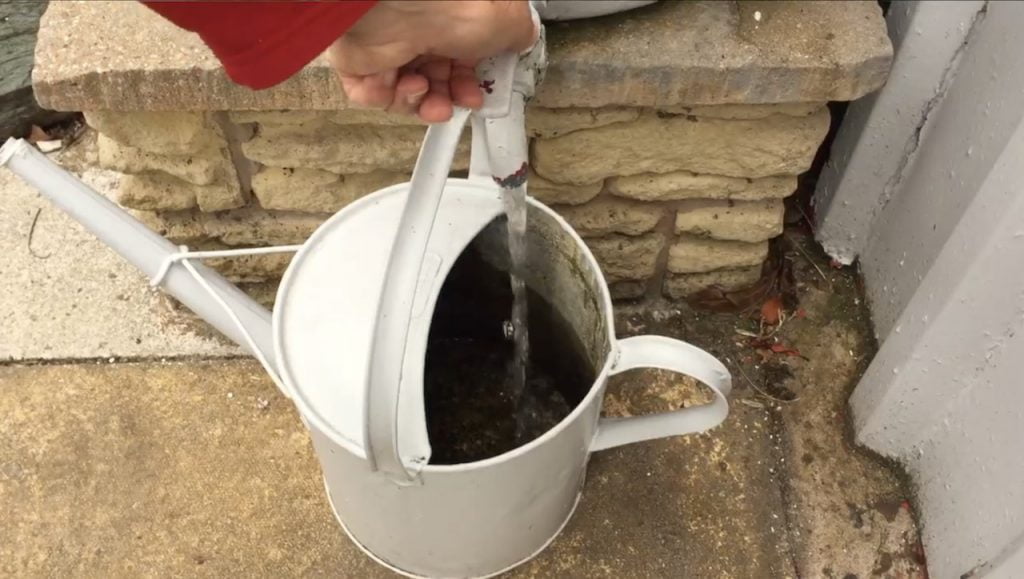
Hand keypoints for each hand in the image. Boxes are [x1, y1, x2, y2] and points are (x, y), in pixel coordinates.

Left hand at [327, 1, 536, 122]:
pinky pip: (373, 96)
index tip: (480, 96)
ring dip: (424, 103)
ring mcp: (388, 46)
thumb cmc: (452, 3)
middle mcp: (419, 31)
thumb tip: (521, 41)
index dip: (472, 83)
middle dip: (450, 100)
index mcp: (451, 21)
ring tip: (431, 97)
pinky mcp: (359, 62)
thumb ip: (519, 35)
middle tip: (460, 103)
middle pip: (436, 81)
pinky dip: (392, 99)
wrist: (399, 3)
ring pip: (407, 93)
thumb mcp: (508, 19)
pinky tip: (407, 85)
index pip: (461, 61)